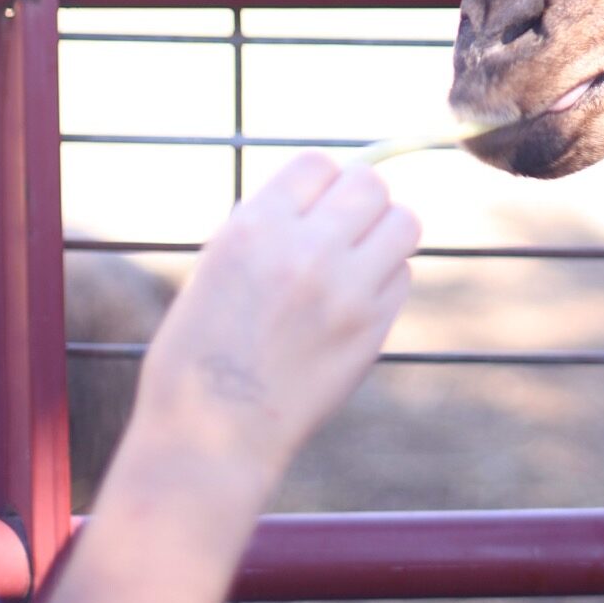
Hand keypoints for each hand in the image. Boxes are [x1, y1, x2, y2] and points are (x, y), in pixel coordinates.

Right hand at [129, 151, 419, 497]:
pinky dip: (386, 279)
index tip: (313, 202)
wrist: (212, 439)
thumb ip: (267, 224)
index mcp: (255, 229)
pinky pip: (403, 276)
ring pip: (403, 222)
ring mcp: (346, 290)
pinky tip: (356, 301)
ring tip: (360, 257)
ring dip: (384, 231)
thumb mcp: (215, 267)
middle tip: (343, 228)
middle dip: (358, 199)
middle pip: (370, 184)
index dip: (318, 181)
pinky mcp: (372, 329)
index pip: (316, 163)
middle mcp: (305, 250)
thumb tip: (316, 192)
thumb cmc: (200, 353)